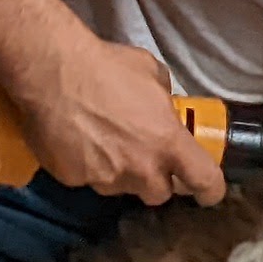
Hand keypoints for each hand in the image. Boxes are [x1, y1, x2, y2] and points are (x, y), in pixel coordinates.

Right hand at [16, 36, 225, 204]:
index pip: (204, 181)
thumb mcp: (152, 73)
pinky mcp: (74, 179)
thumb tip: (163, 107)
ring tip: (103, 144)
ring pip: (120, 187)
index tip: (207, 191)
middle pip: (159, 195)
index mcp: (168, 141)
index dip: (210, 190)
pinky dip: (85, 166)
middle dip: (156, 180)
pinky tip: (76, 142)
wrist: (52, 71)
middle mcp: (141, 167)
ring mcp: (106, 177)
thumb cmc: (106, 66)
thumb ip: (165, 100)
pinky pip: (87, 179)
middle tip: (145, 158)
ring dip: (120, 173)